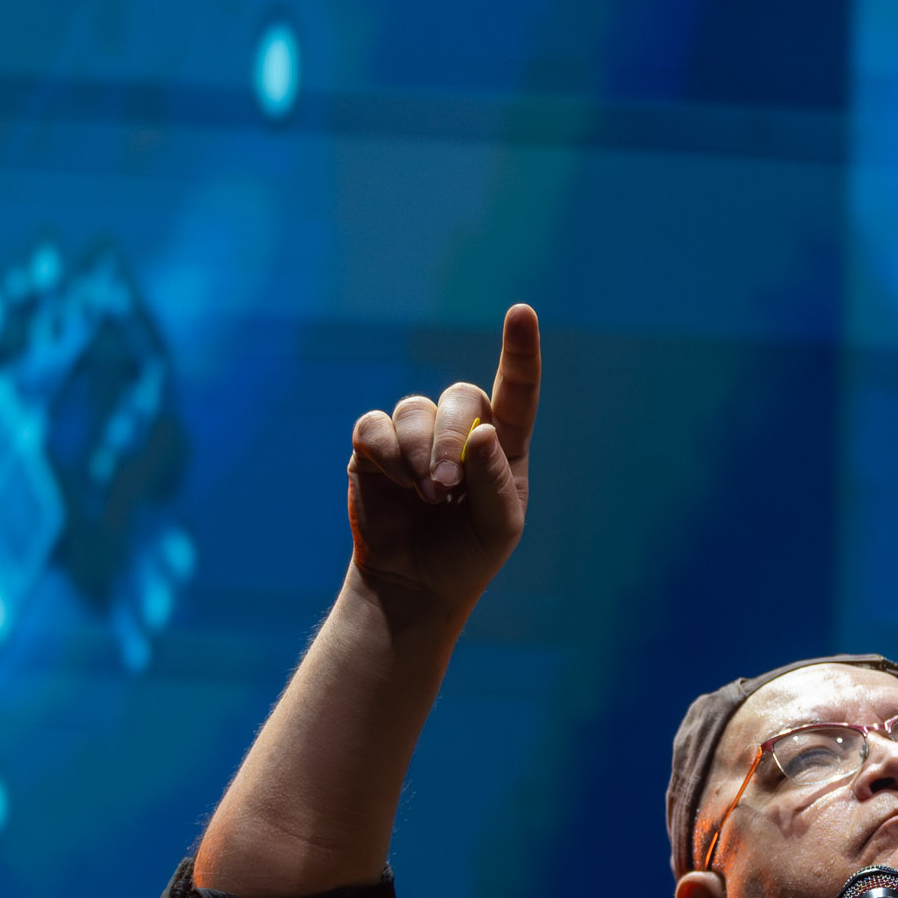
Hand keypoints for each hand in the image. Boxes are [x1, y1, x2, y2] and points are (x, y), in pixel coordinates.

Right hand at [346, 304, 540, 615]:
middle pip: (460, 396)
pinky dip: (387, 454)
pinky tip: (397, 484)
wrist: (416, 583)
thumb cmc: (469, 554)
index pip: (517, 389)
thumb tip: (481, 435)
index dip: (520, 350)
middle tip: (446, 486)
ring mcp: (415, 435)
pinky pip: (375, 427)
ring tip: (427, 496)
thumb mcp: (499, 527)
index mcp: (503, 443)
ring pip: (414, 410)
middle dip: (452, 437)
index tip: (522, 313)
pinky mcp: (374, 448)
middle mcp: (461, 429)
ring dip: (420, 453)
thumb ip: (495, 482)